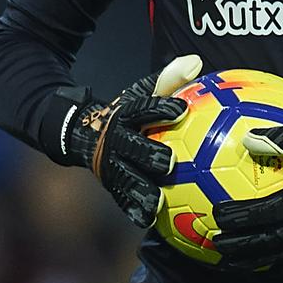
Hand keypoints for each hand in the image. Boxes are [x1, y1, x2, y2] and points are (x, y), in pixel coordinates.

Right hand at [64, 55, 202, 226]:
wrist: (86, 133)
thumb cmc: (129, 112)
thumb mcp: (143, 91)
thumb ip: (169, 79)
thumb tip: (197, 62)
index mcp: (126, 114)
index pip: (144, 108)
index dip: (161, 108)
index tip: (181, 109)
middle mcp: (116, 140)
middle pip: (133, 147)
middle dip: (149, 154)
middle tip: (170, 162)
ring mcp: (111, 164)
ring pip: (126, 178)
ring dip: (141, 190)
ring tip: (158, 203)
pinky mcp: (112, 184)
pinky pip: (123, 198)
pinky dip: (135, 209)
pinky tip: (149, 220)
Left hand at [212, 125, 282, 268]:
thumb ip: (278, 138)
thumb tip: (246, 137)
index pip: (268, 212)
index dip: (242, 216)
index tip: (217, 215)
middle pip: (272, 240)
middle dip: (242, 244)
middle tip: (216, 243)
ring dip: (256, 259)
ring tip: (231, 261)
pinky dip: (278, 261)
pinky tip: (262, 262)